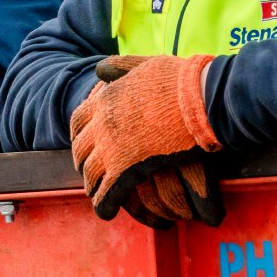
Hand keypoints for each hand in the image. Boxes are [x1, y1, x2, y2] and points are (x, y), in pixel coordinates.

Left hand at [69, 53, 223, 225]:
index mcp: (103, 100)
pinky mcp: (127, 170)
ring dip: (93, 186)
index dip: (79, 135)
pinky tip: (107, 212)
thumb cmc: (178, 79)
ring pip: (90, 175)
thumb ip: (119, 66)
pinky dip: (104, 206)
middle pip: (80, 151)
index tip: (85, 143)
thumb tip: (99, 69)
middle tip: (91, 172)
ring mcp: (112, 148)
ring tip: (99, 193)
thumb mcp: (142, 64)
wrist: (199, 97)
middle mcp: (101, 125)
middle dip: (84, 163)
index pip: (77, 122)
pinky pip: (107, 195)